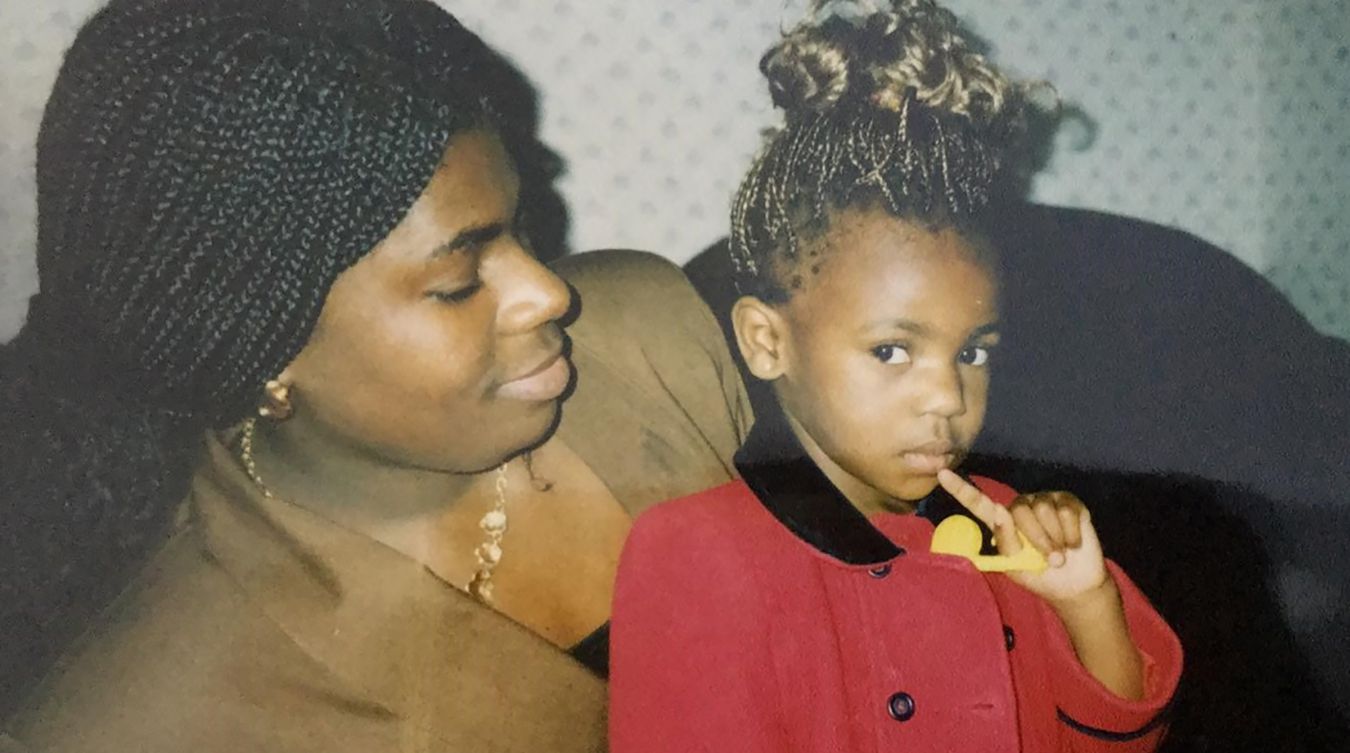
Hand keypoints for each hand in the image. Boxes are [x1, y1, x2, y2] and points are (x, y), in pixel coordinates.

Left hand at [936, 470, 1110, 607]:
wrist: (1073, 585)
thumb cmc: (1038, 574)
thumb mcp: (1015, 564)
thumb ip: (1005, 540)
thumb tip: (1000, 511)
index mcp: (1001, 521)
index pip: (977, 503)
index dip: (960, 489)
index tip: (942, 474)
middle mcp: (1020, 506)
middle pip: (1018, 511)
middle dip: (1035, 539)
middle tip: (1049, 560)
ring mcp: (1044, 500)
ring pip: (1042, 509)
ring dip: (1054, 539)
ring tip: (1061, 553)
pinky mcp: (1068, 501)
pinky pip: (1066, 511)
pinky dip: (1071, 533)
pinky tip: (1073, 543)